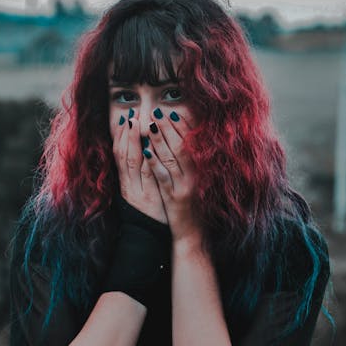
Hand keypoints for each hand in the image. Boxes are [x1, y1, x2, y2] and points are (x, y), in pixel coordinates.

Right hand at [112, 110, 167, 223]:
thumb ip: (141, 173)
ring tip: (139, 123)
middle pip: (124, 156)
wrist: (150, 238)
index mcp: (125, 184)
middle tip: (131, 116)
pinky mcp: (150, 198)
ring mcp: (138, 192)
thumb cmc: (151, 212)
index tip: (124, 120)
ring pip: (134, 162)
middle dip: (127, 134)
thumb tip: (144, 150)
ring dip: (136, 141)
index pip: (119, 156)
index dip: (120, 137)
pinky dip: (149, 159)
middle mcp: (129, 186)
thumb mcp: (142, 191)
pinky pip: (149, 175)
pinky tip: (151, 146)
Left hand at [142, 110, 200, 242]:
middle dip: (169, 128)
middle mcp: (193, 176)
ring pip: (171, 159)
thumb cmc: (194, 205)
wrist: (193, 233)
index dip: (183, 127)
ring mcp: (183, 187)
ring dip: (160, 140)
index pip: (191, 143)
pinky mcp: (173, 198)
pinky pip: (163, 177)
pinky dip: (155, 163)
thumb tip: (184, 140)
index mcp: (199, 170)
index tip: (173, 112)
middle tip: (159, 112)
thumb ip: (190, 163)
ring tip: (150, 125)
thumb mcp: (194, 181)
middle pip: (181, 147)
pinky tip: (146, 151)